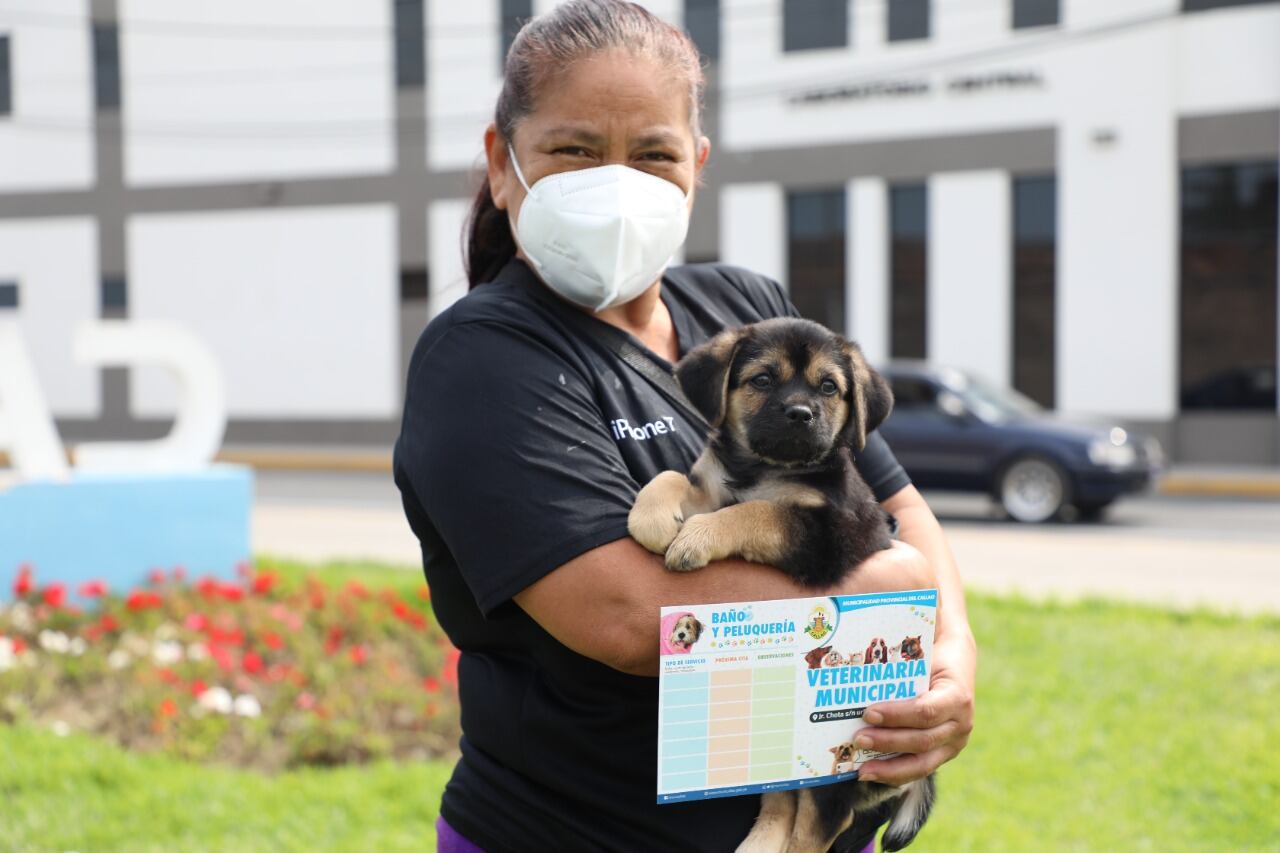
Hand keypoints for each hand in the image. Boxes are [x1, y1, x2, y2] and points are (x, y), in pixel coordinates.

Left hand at [853, 624, 976, 785]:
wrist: (957, 660)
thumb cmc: (931, 654)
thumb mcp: (921, 653)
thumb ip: (898, 658)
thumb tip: (860, 656)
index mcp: (957, 695)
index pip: (925, 711)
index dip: (896, 715)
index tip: (868, 712)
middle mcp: (961, 723)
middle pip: (922, 740)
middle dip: (888, 742)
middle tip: (857, 738)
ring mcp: (956, 741)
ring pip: (923, 762)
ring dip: (890, 767)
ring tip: (862, 770)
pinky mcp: (946, 752)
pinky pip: (921, 768)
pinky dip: (896, 773)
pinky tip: (874, 774)